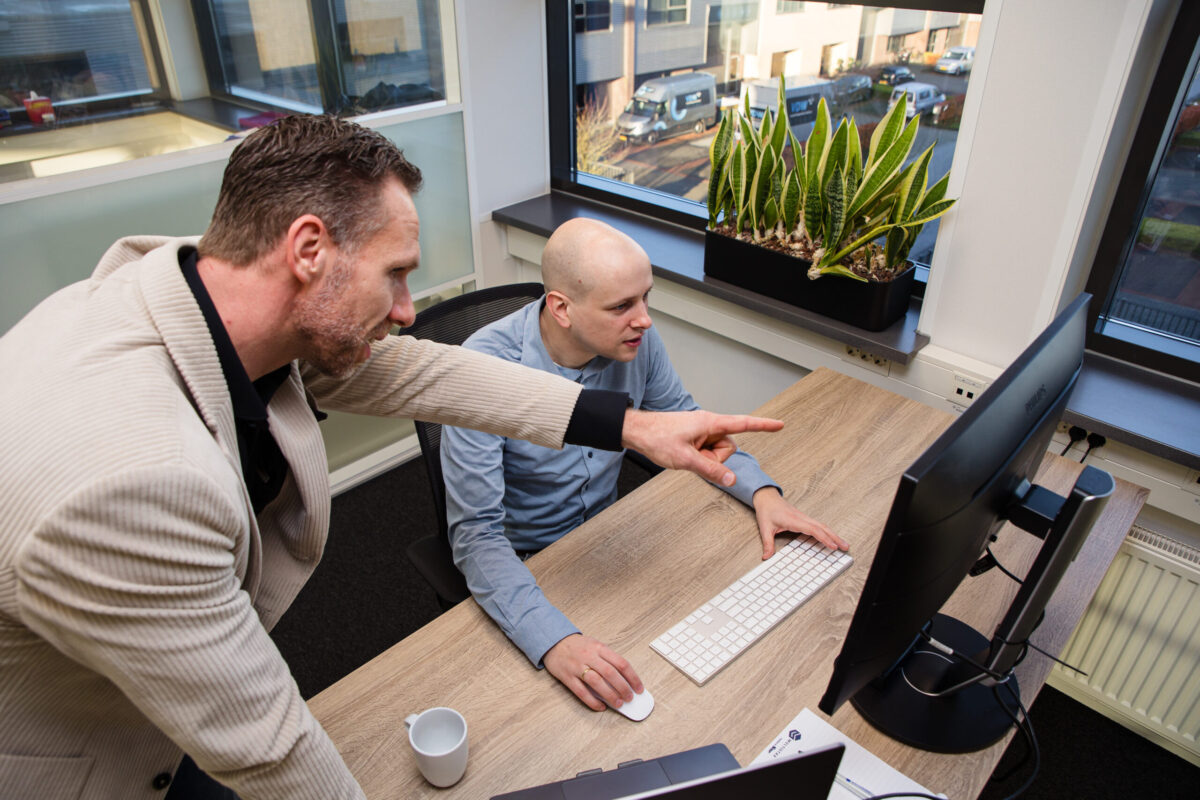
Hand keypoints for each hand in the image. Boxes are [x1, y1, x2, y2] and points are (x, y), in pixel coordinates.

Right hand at [543, 633, 643, 711]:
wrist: (553, 642)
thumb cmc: (577, 646)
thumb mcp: (595, 645)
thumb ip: (608, 660)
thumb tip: (623, 680)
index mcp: (599, 647)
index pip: (621, 663)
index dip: (632, 677)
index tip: (639, 688)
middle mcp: (589, 656)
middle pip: (610, 673)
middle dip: (623, 688)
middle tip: (630, 698)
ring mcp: (577, 667)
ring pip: (597, 682)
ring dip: (610, 695)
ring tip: (618, 703)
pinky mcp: (567, 677)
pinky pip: (581, 692)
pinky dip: (592, 701)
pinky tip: (600, 706)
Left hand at [621, 409, 783, 487]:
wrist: (637, 432)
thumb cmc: (658, 438)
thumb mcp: (686, 460)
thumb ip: (711, 470)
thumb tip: (731, 479)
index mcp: (710, 423)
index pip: (743, 424)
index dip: (763, 426)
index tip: (780, 425)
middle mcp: (709, 424)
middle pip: (728, 447)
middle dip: (715, 458)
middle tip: (693, 457)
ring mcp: (702, 431)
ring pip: (717, 451)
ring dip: (705, 458)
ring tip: (685, 454)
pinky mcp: (696, 436)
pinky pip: (706, 451)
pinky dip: (699, 457)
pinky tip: (683, 454)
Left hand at [753, 487, 847, 557]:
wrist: (767, 498)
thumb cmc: (767, 511)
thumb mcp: (764, 528)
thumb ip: (767, 543)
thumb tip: (766, 557)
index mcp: (794, 520)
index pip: (813, 530)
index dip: (824, 538)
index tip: (833, 546)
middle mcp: (802, 518)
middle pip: (823, 528)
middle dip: (835, 537)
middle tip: (845, 547)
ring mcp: (804, 518)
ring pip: (822, 526)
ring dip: (833, 534)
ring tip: (843, 544)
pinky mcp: (804, 519)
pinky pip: (818, 525)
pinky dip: (827, 532)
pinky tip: (832, 538)